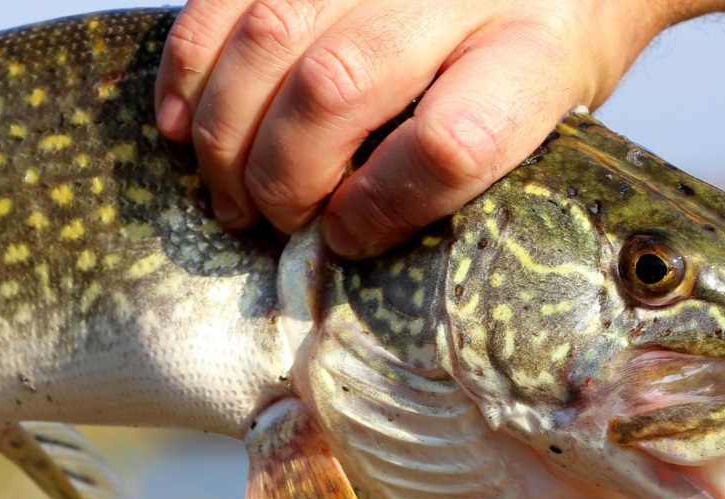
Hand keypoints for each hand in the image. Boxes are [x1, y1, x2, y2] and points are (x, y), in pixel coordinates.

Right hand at [154, 0, 682, 257]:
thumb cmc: (540, 43)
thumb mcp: (542, 112)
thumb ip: (460, 166)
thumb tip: (346, 235)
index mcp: (536, 48)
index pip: (452, 141)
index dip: (382, 205)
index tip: (346, 236)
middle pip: (338, 86)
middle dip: (283, 174)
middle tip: (272, 220)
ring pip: (272, 36)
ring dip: (226, 129)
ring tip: (227, 190)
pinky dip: (189, 64)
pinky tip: (182, 122)